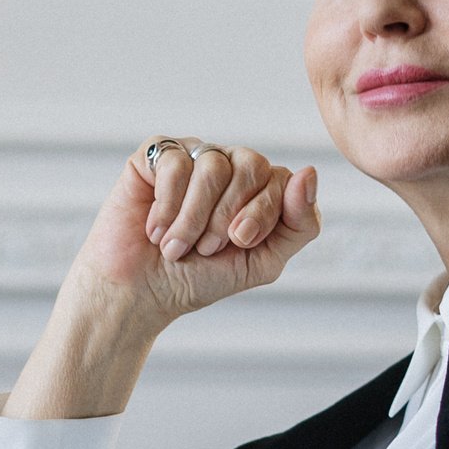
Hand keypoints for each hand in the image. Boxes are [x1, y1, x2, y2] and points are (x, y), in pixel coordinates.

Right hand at [1, 139, 320, 419]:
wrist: (139, 294)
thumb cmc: (198, 279)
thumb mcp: (262, 262)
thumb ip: (299, 223)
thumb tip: (309, 172)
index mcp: (258, 188)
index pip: (281, 178)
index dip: (261, 212)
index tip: (238, 243)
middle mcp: (228, 165)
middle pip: (251, 164)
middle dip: (228, 214)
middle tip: (206, 247)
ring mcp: (192, 156)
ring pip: (212, 165)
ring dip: (193, 218)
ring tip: (175, 245)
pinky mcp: (154, 155)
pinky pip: (175, 163)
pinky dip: (166, 206)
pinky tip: (154, 228)